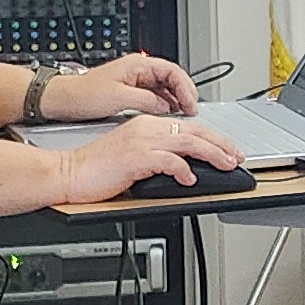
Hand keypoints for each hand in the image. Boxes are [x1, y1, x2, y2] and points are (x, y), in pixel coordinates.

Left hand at [41, 53, 199, 122]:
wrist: (61, 100)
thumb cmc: (82, 95)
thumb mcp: (119, 98)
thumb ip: (148, 100)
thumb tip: (166, 107)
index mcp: (138, 65)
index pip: (173, 71)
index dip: (186, 87)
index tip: (191, 103)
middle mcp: (138, 70)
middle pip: (172, 79)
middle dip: (184, 94)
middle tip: (192, 110)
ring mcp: (134, 81)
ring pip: (165, 88)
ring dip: (175, 101)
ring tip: (182, 116)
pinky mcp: (130, 92)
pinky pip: (155, 97)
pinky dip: (164, 106)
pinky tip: (166, 116)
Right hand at [48, 115, 243, 206]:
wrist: (68, 172)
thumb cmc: (96, 168)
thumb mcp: (134, 156)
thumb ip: (158, 155)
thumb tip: (184, 167)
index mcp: (146, 124)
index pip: (189, 126)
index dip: (213, 138)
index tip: (227, 149)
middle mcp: (147, 128)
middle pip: (195, 131)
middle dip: (221, 144)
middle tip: (236, 157)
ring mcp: (142, 142)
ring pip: (189, 142)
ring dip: (212, 154)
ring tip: (225, 165)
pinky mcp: (136, 158)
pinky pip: (170, 161)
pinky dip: (184, 170)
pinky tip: (190, 179)